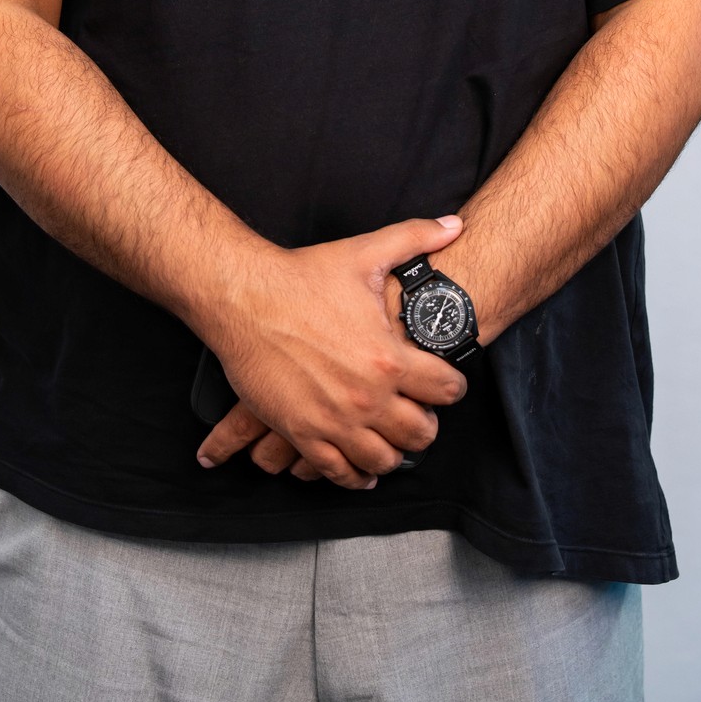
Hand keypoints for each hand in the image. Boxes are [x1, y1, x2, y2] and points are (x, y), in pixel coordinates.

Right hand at [196, 216, 466, 489]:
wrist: (245, 298)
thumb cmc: (303, 276)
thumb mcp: (363, 253)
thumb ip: (415, 238)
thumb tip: (455, 225)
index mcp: (389, 357)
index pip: (446, 390)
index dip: (450, 386)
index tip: (443, 383)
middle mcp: (367, 397)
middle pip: (420, 434)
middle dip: (425, 425)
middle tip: (419, 413)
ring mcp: (335, 421)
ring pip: (383, 460)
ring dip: (393, 452)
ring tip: (391, 439)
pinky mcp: (303, 434)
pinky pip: (339, 473)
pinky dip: (356, 476)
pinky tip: (362, 469)